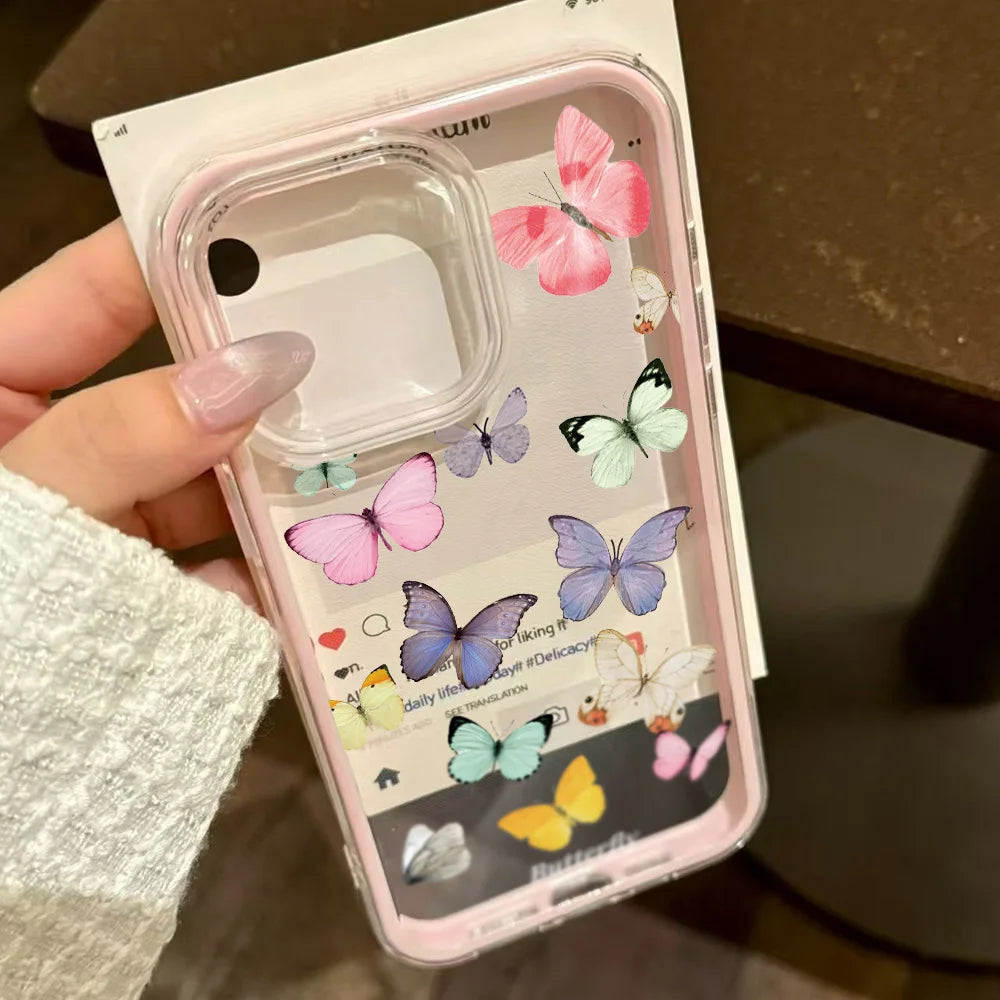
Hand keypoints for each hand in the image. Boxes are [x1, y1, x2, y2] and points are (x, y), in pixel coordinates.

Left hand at [0, 220, 313, 601]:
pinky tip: (288, 579)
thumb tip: (257, 367)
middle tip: (344, 363)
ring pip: (198, 484)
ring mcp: (99, 524)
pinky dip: (243, 576)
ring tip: (342, 477)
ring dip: (261, 491)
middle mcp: (52, 447)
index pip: (92, 294)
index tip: (271, 228)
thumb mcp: (17, 511)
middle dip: (248, 390)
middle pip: (168, 392)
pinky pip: (202, 567)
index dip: (174, 254)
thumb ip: (123, 438)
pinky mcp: (133, 594)